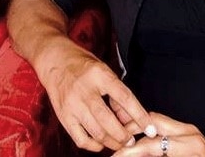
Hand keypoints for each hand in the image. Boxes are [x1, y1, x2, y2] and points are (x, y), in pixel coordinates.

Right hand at [38, 43, 154, 151]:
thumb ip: (117, 94)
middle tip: (132, 140)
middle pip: (109, 121)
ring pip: (96, 133)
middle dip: (124, 136)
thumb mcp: (104, 71)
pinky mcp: (63, 115)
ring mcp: (72, 104)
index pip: (125, 98)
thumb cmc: (82, 64)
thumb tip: (130, 119)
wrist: (54, 60)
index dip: (140, 116)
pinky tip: (101, 142)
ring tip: (119, 142)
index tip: (150, 129)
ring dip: (112, 142)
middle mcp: (85, 90)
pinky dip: (94, 145)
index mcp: (99, 75)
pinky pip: (81, 139)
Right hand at [112, 112, 204, 156]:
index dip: (128, 151)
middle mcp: (189, 133)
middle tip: (116, 141)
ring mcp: (191, 131)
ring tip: (125, 140)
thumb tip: (133, 154)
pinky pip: (166, 128)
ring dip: (139, 129)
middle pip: (151, 121)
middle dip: (130, 129)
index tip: (115, 156)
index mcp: (189, 145)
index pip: (149, 144)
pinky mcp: (191, 134)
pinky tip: (142, 142)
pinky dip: (151, 133)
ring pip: (157, 121)